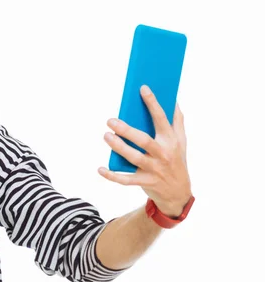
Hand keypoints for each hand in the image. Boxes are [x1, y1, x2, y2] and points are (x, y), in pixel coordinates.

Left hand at [98, 85, 191, 216]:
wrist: (179, 193)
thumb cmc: (177, 160)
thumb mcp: (181, 141)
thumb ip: (177, 120)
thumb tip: (173, 99)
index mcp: (170, 140)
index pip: (161, 119)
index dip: (153, 103)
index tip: (143, 88)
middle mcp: (163, 154)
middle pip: (144, 140)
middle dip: (127, 130)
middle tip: (110, 120)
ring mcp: (154, 169)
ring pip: (134, 158)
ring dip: (119, 148)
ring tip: (106, 136)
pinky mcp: (145, 182)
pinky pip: (126, 180)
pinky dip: (112, 176)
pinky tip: (101, 169)